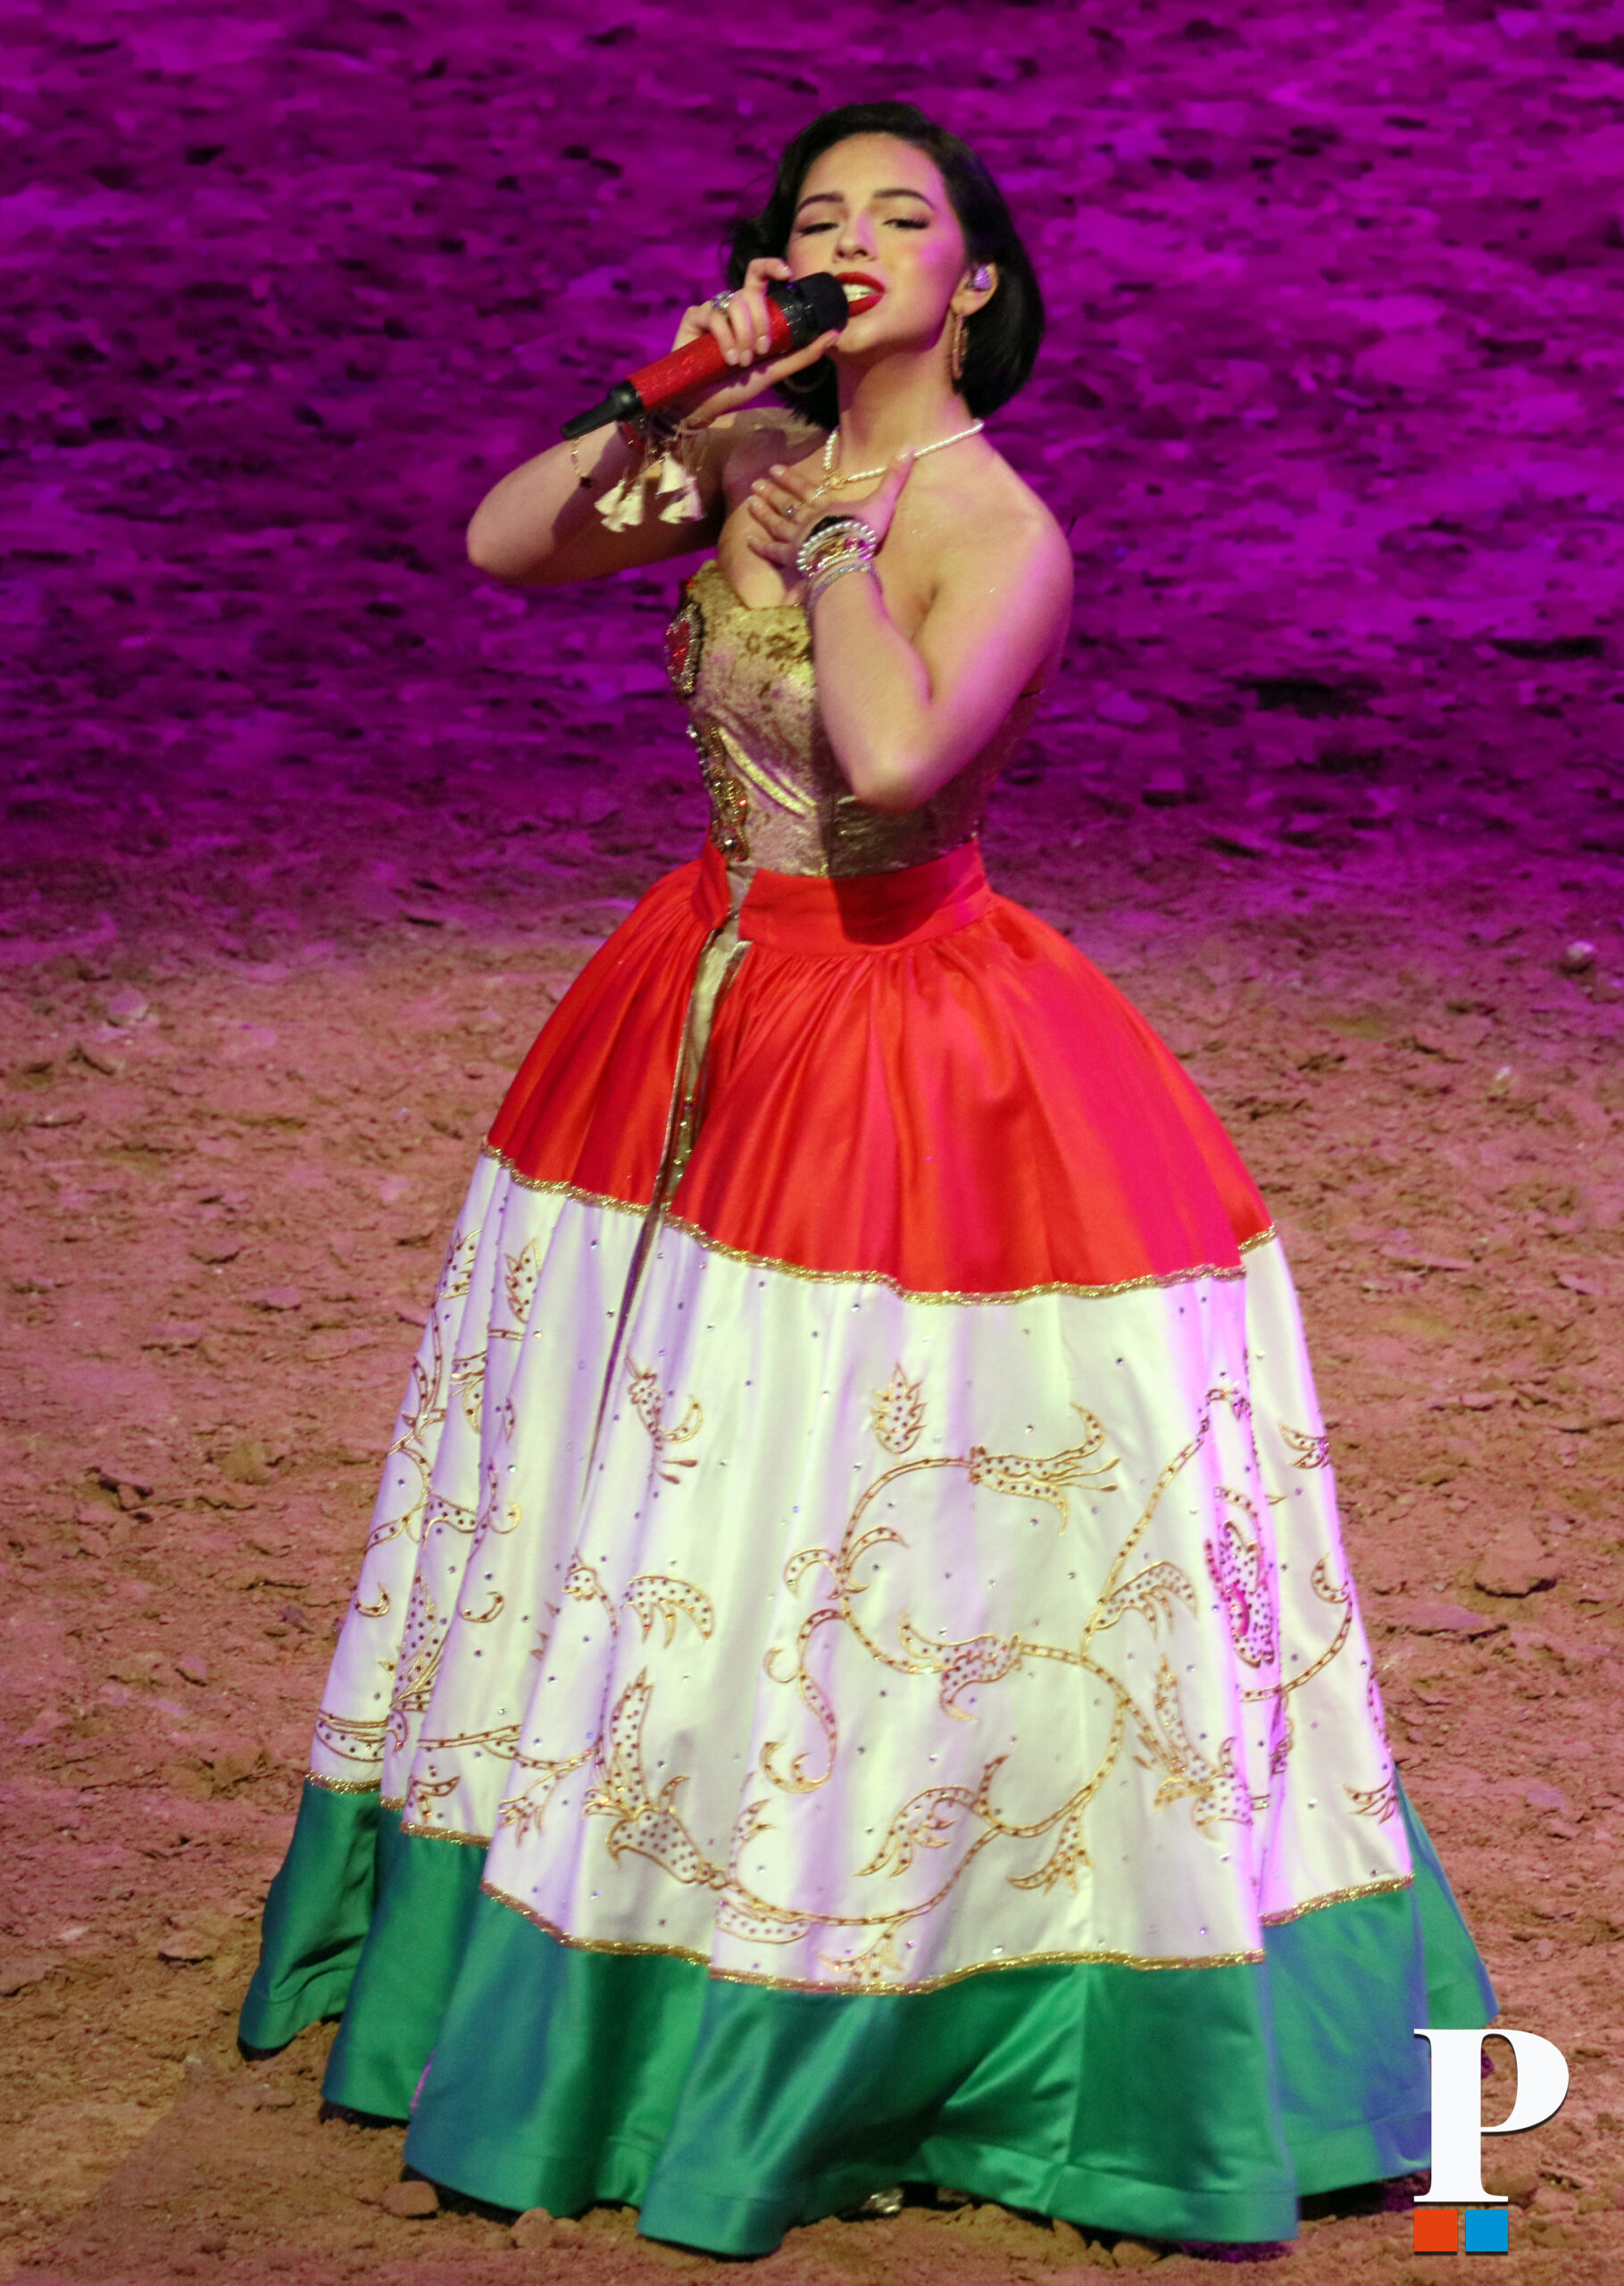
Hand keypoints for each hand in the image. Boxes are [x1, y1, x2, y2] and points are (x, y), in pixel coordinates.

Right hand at [665, 257, 837, 428]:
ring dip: (743, 334)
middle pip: (751, 292)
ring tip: (741, 362)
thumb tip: (835, 334)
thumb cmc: (735, 387)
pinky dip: (725, 338)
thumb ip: (803, 353)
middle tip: (762, 351)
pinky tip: (728, 359)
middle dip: (761, 322)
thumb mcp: (774, 370)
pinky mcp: (692, 318)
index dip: (772, 266)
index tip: (787, 274)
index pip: (760, 275)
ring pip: (734, 303)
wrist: (703, 405)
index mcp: (750, 312)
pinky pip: (713, 316)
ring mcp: (711, 310)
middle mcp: (731, 307)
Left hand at [745, 448, 915, 573]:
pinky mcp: (792, 558)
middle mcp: (808, 520)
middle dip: (772, 493)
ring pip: (777, 524)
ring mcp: (798, 538)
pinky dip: (761, 546)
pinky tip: (749, 540)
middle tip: (755, 484)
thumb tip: (910, 447)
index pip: (806, 489)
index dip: (791, 479)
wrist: (847, 555)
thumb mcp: (883, 501)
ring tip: (749, 503)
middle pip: (787, 504)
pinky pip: (773, 551)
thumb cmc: (864, 530)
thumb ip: (894, 477)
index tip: (775, 469)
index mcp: (827, 506)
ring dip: (763, 513)